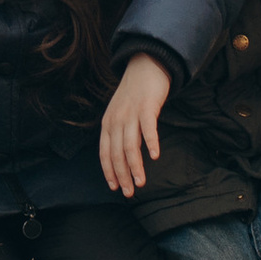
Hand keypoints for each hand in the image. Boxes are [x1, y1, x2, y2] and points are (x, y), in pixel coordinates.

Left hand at [98, 55, 171, 196]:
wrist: (144, 66)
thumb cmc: (134, 95)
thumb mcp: (119, 114)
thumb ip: (119, 133)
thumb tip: (121, 160)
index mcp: (108, 123)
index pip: (104, 152)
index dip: (109, 171)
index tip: (114, 188)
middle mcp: (116, 119)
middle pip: (116, 152)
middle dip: (122, 175)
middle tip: (129, 193)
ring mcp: (131, 112)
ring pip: (130, 144)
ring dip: (135, 165)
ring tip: (141, 182)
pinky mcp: (147, 106)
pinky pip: (148, 127)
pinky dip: (151, 142)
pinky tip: (156, 155)